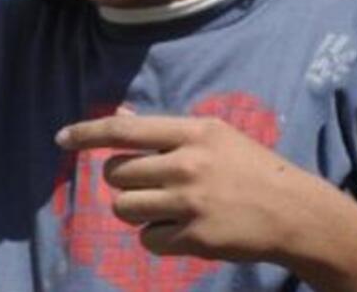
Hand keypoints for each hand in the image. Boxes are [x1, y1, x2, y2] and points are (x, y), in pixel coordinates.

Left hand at [55, 114, 315, 262]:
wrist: (295, 213)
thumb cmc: (248, 168)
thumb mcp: (213, 136)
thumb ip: (163, 130)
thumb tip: (117, 117)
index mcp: (192, 133)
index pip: (124, 130)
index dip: (87, 133)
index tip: (61, 138)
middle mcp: (187, 165)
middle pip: (117, 174)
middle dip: (125, 181)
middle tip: (153, 184)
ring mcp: (190, 203)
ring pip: (123, 207)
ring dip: (135, 210)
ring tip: (165, 207)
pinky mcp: (195, 237)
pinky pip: (146, 239)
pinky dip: (156, 237)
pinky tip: (181, 229)